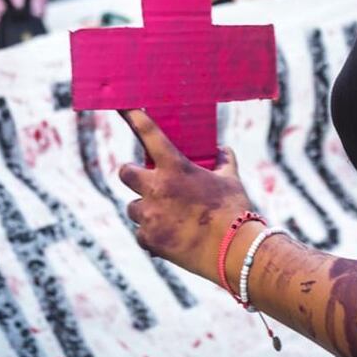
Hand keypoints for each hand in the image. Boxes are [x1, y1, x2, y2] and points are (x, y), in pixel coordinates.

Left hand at [118, 109, 253, 280]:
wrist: (235, 250)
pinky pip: (142, 234)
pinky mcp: (149, 240)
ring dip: (145, 209)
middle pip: (125, 173)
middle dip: (134, 175)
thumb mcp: (232, 181)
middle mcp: (156, 188)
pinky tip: (170, 238)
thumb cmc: (235, 211)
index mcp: (175, 168)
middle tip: (148, 182)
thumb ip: (224, 162)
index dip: (133, 117)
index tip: (121, 106)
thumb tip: (223, 150)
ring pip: (133, 207)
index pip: (148, 134)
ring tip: (168, 217)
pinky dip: (152, 236)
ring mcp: (150, 215)